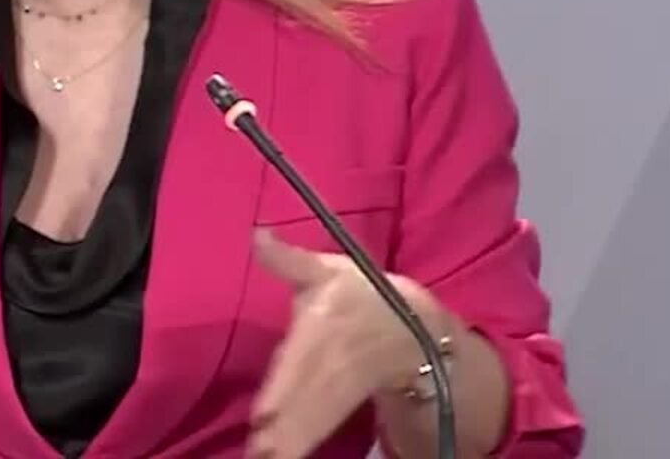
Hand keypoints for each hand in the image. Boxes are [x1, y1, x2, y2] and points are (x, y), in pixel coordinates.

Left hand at [245, 229, 446, 458]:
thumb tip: (255, 234)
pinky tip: (280, 457)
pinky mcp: (346, 401)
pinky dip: (302, 441)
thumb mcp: (326, 269)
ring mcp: (342, 383)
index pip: (303, 358)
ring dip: (292, 440)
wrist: (414, 325)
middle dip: (284, 424)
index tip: (264, 414)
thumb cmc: (358, 292)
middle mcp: (333, 357)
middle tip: (257, 451)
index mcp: (324, 321)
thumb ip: (287, 259)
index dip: (287, 388)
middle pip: (308, 396)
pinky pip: (322, 424)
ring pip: (316, 415)